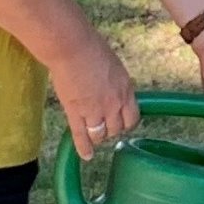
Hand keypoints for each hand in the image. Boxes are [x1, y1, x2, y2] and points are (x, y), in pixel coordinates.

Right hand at [51, 42, 138, 159]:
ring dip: (98, 136)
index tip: (121, 123)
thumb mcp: (115, 67)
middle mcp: (114, 104)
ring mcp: (95, 110)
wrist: (71, 47)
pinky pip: (81, 136)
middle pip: (116, 129)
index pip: (132, 118)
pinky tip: (87, 156)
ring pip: (100, 135)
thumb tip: (117, 94)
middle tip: (104, 126)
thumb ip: (117, 85)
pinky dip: (84, 148)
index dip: (126, 123)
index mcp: (126, 90)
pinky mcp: (76, 113)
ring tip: (94, 134)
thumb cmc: (91, 49)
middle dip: (111, 129)